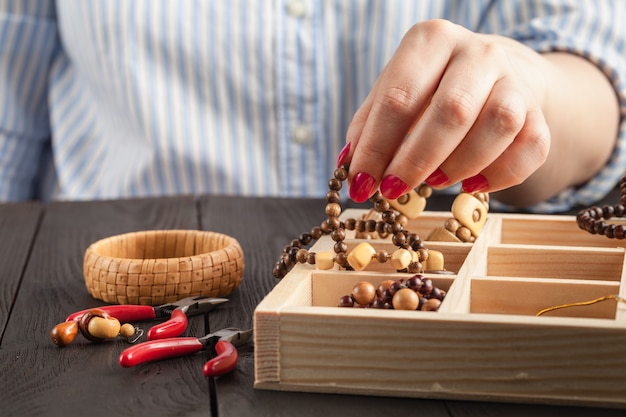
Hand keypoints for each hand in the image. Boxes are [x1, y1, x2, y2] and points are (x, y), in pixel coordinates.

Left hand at [341, 19, 551, 202]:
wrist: (499, 72)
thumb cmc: (432, 87)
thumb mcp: (395, 92)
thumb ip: (370, 127)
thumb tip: (350, 170)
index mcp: (431, 40)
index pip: (400, 97)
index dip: (378, 147)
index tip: (362, 185)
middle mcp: (478, 52)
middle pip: (452, 110)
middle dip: (417, 160)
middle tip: (393, 191)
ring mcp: (515, 79)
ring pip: (499, 124)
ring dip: (461, 165)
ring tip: (435, 182)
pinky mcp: (540, 111)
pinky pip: (532, 147)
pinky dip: (501, 175)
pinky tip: (473, 185)